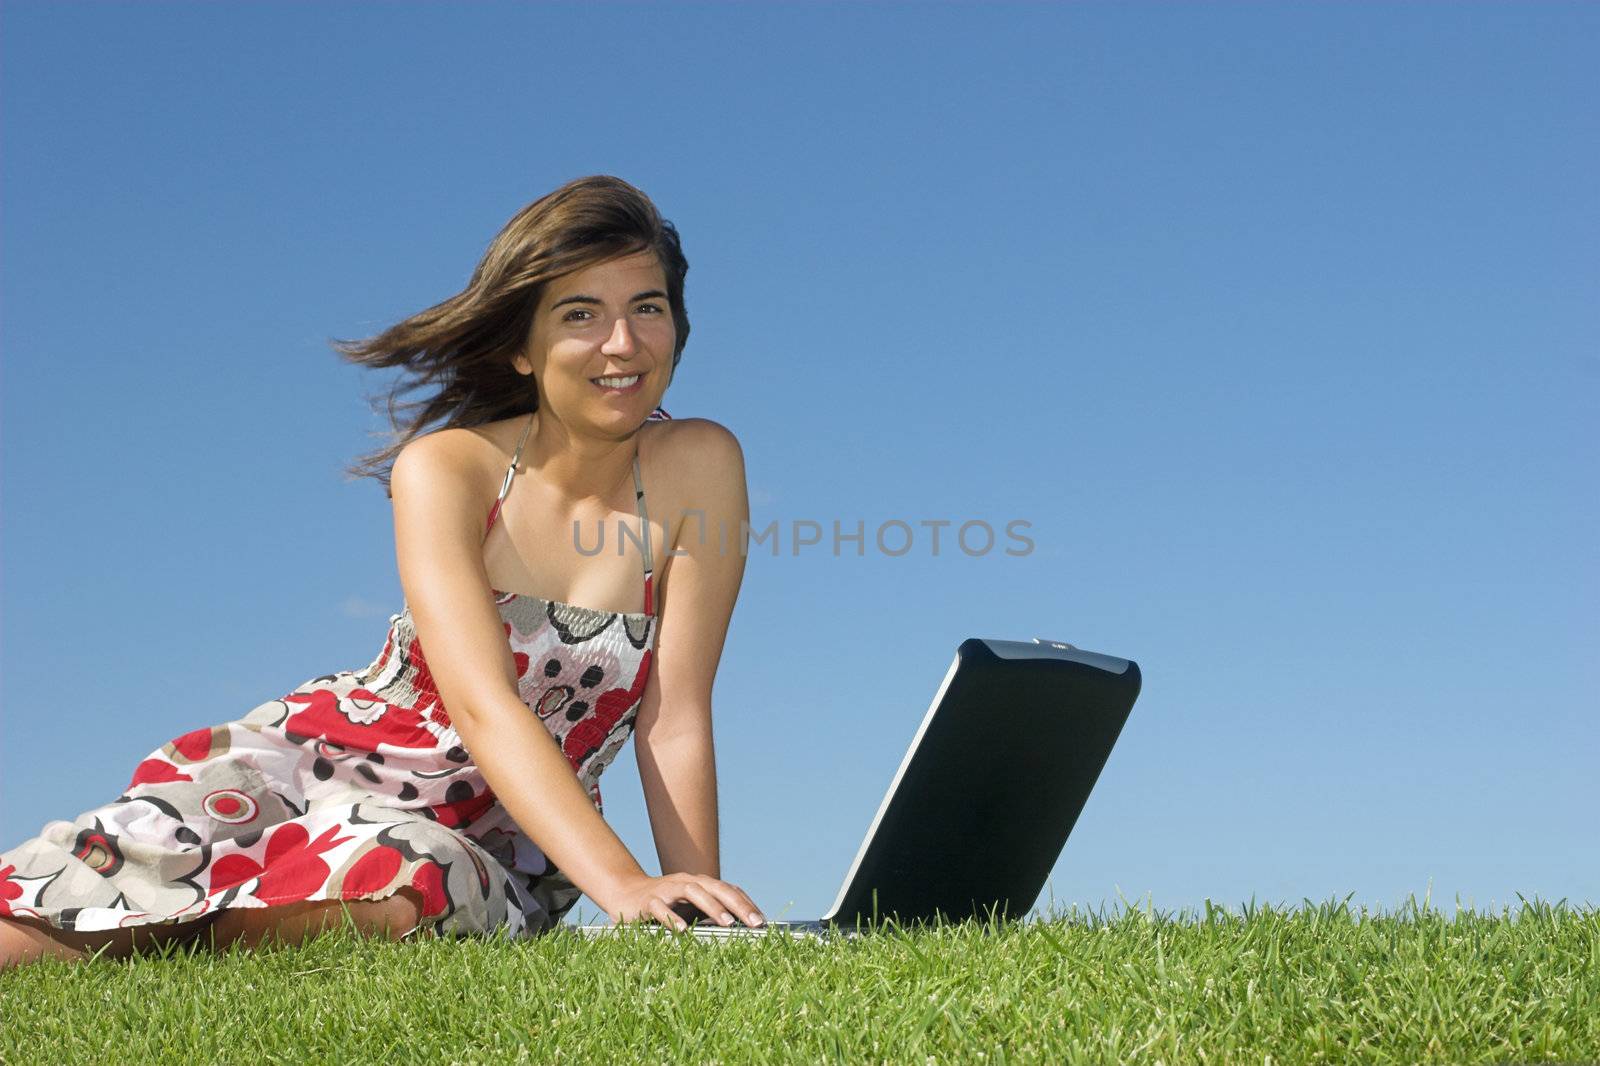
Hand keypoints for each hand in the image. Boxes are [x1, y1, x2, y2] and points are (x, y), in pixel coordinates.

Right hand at [608, 872, 764, 930]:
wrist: (626, 895)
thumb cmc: (666, 905)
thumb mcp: (691, 908)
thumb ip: (710, 913)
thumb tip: (739, 928)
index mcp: (700, 884)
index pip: (728, 890)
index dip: (747, 904)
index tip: (763, 922)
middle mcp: (686, 882)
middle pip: (716, 888)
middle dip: (738, 905)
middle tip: (755, 923)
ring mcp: (667, 890)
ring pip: (692, 892)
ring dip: (712, 907)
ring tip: (728, 923)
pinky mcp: (648, 901)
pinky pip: (661, 908)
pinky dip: (672, 918)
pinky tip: (682, 931)